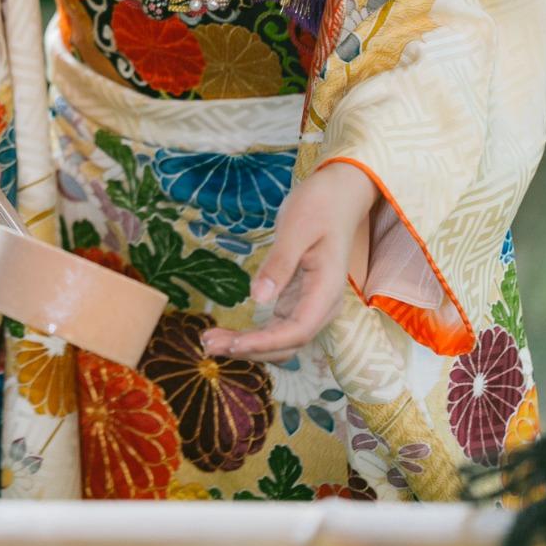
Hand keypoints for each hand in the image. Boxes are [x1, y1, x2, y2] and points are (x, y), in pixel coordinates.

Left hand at [200, 162, 377, 364]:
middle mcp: (321, 306)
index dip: (265, 343)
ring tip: (210, 341)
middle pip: (287, 343)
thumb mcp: (296, 228)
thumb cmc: (319, 206)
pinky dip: (254, 335)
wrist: (338, 196)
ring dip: (249, 346)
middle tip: (208, 344)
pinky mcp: (297, 300)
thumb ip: (280, 264)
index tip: (233, 343)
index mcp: (326, 290)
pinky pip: (276, 328)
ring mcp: (310, 305)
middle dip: (250, 349)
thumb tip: (258, 299)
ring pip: (280, 340)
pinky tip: (229, 333)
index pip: (297, 331)